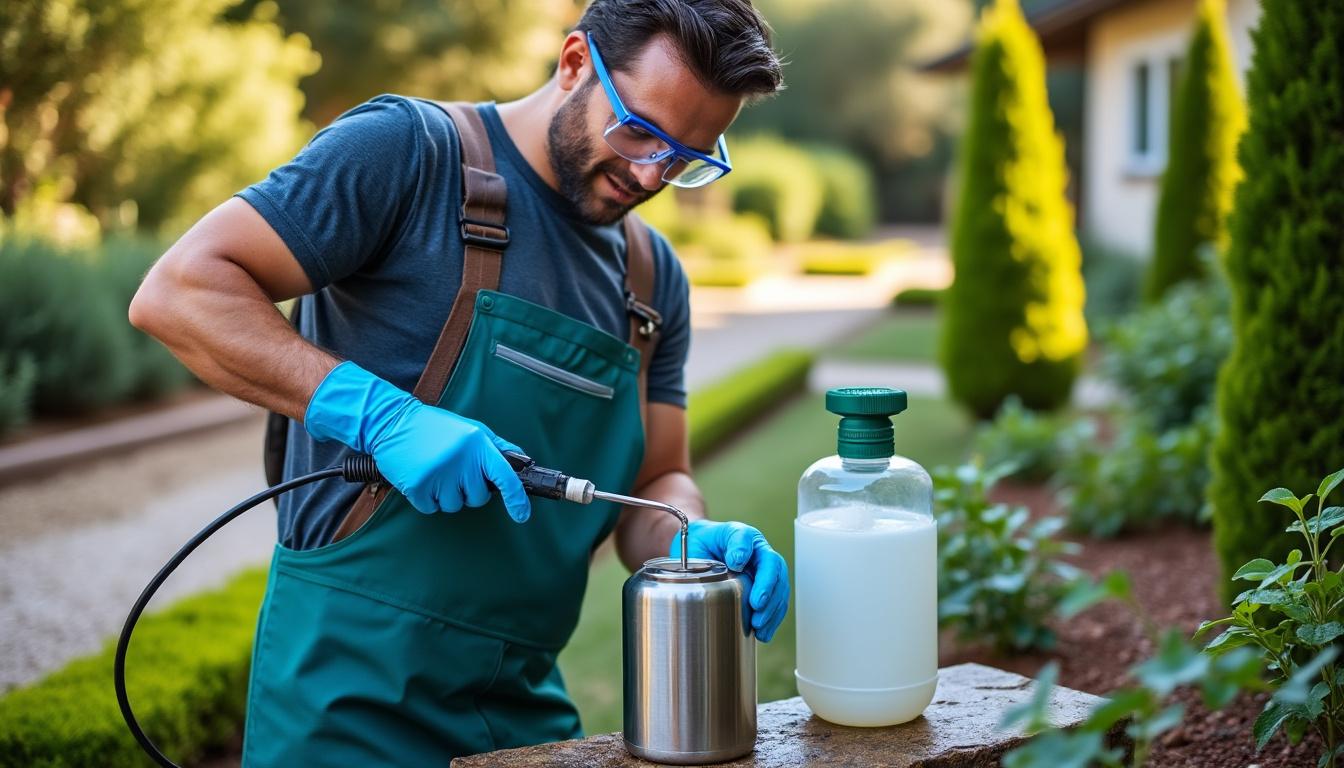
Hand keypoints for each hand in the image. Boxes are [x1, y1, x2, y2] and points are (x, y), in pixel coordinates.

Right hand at [304, 361, 530, 520]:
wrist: (391, 421)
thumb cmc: (434, 427)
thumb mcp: (470, 429)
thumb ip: (496, 446)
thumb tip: (523, 462)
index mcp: (477, 443)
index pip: (506, 476)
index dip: (517, 499)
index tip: (522, 515)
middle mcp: (461, 459)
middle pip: (477, 498)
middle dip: (468, 491)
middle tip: (452, 471)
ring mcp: (439, 474)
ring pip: (454, 506)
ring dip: (445, 496)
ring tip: (435, 472)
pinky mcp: (418, 486)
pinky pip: (431, 509)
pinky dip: (427, 499)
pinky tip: (421, 478)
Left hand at [671, 520, 789, 641]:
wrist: (702, 553)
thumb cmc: (699, 547)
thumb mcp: (695, 542)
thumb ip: (706, 551)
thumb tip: (736, 562)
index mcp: (740, 535)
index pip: (745, 537)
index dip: (744, 550)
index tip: (736, 564)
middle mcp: (758, 551)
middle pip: (773, 565)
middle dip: (768, 587)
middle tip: (757, 605)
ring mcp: (764, 570)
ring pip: (780, 586)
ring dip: (772, 608)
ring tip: (759, 626)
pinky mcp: (765, 589)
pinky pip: (776, 603)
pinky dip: (772, 619)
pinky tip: (763, 633)